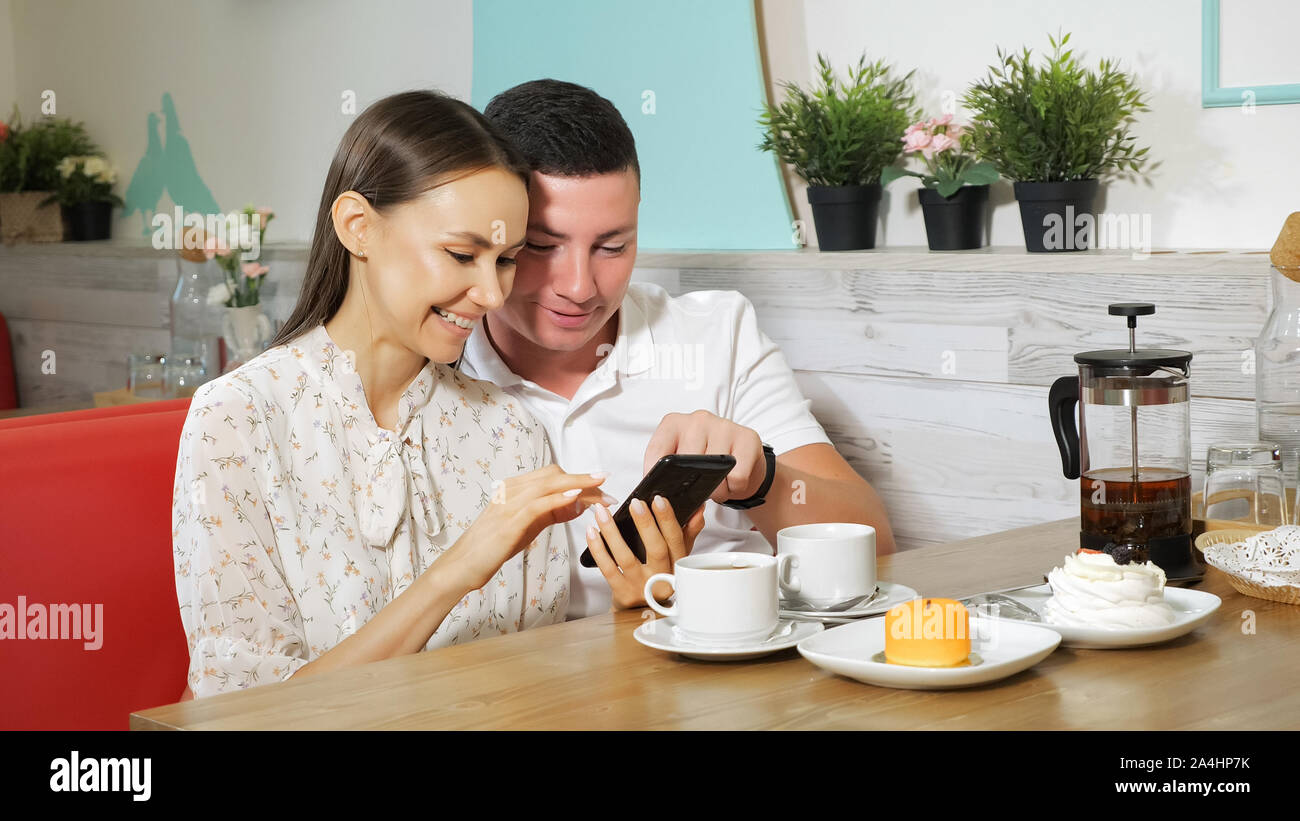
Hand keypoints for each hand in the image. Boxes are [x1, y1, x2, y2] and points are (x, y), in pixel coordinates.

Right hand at [441, 465, 614, 591]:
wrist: (463, 565)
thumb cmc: (494, 546)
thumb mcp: (527, 525)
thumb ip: (550, 512)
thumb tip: (579, 503)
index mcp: (514, 488)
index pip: (552, 476)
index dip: (579, 479)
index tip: (601, 487)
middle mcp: (511, 490)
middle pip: (553, 475)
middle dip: (583, 479)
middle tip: (607, 486)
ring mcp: (508, 504)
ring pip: (548, 485)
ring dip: (577, 485)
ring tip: (600, 487)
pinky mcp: (508, 522)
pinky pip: (536, 504)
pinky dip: (557, 498)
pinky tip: (575, 498)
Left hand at [585, 495, 706, 609]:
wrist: (640, 610)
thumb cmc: (659, 577)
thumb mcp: (676, 557)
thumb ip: (688, 532)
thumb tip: (698, 509)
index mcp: (678, 566)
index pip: (677, 540)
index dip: (668, 519)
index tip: (659, 499)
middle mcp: (662, 578)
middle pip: (656, 550)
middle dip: (646, 524)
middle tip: (635, 503)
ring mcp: (641, 587)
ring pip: (626, 557)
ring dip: (612, 532)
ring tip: (602, 512)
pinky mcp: (622, 593)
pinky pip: (608, 569)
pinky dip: (598, 549)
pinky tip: (592, 531)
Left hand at [643, 410, 765, 503]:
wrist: (744, 457)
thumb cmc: (708, 458)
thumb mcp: (681, 458)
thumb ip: (665, 469)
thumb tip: (653, 495)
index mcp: (674, 423)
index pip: (657, 452)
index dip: (655, 476)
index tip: (659, 493)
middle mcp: (697, 419)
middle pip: (686, 463)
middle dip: (691, 486)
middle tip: (699, 488)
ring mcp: (723, 426)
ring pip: (713, 471)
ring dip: (716, 490)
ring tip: (718, 484)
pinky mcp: (747, 438)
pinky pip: (737, 476)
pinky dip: (735, 487)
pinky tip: (733, 480)